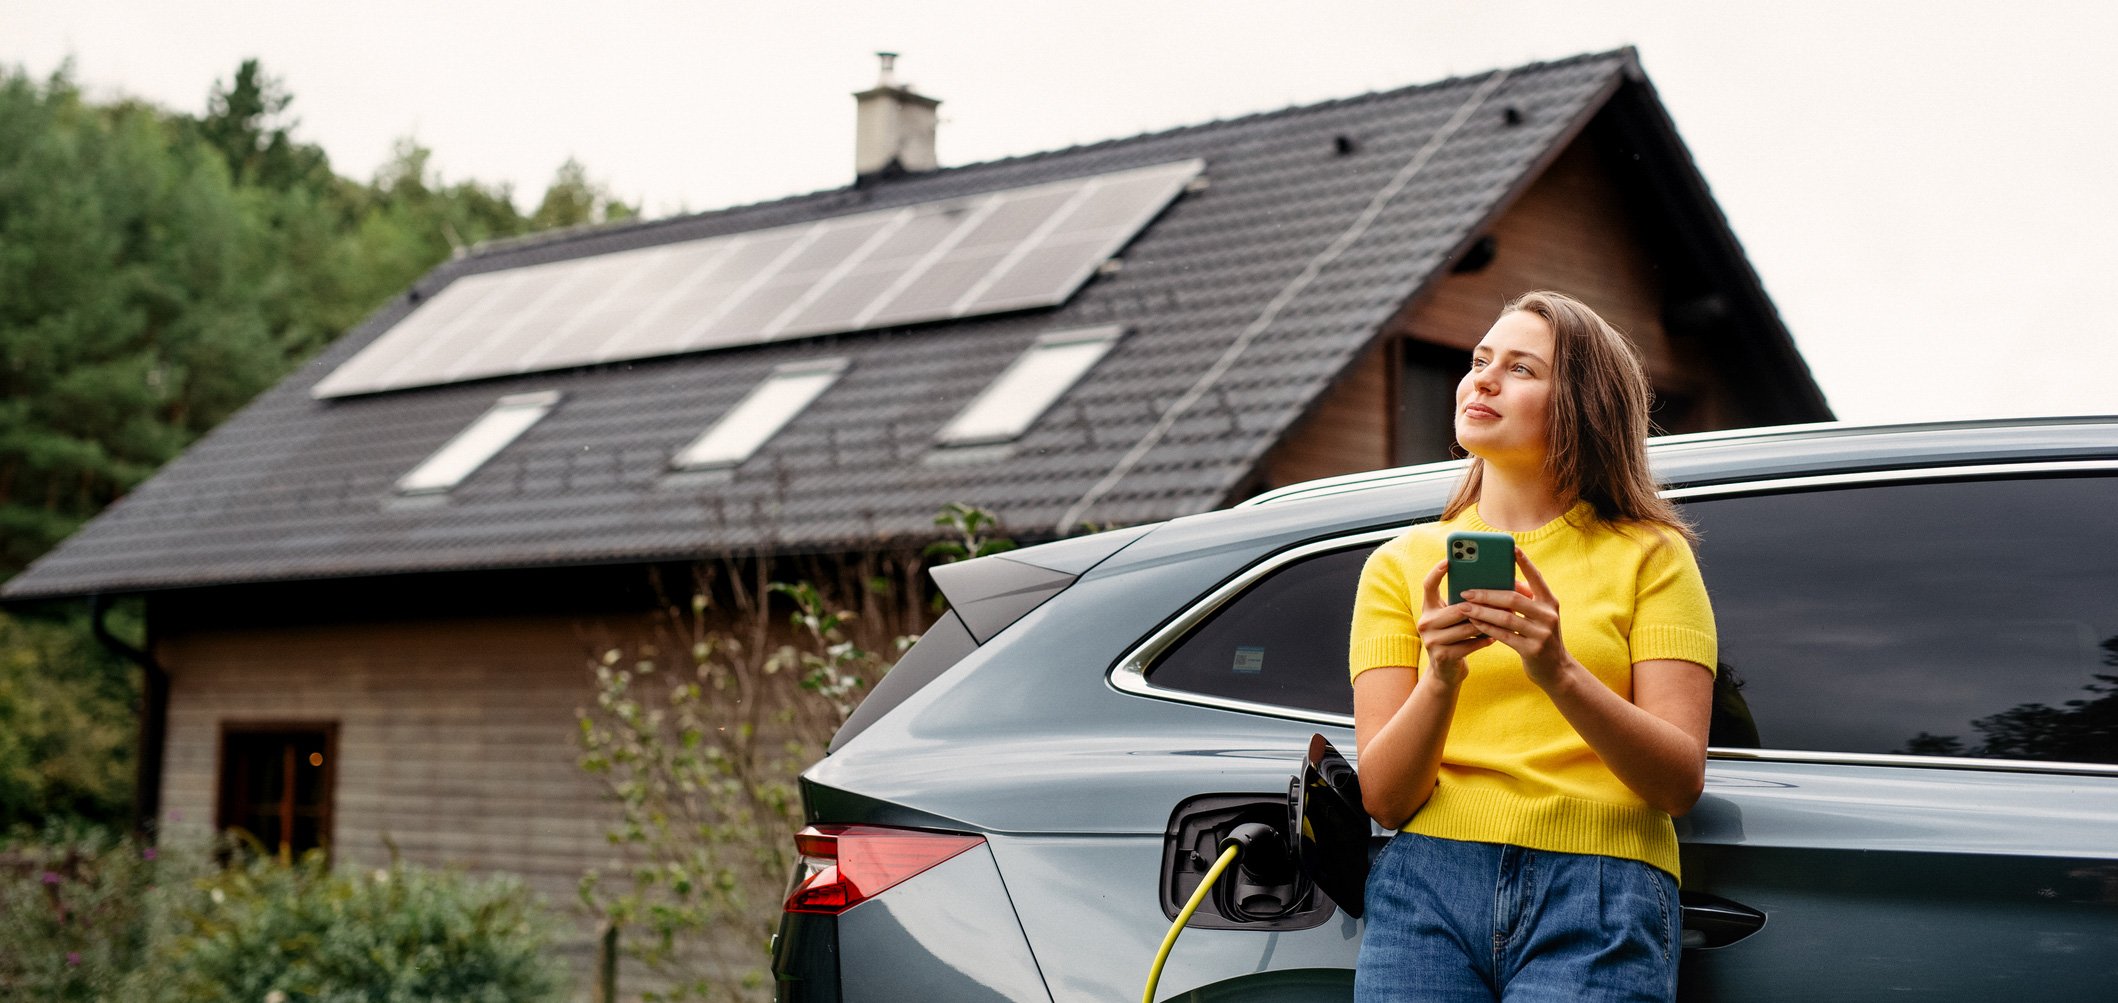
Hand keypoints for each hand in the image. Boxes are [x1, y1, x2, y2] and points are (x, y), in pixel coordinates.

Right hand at [1414, 558, 1492, 685]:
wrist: (1446, 671)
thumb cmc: (1457, 637)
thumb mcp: (1455, 618)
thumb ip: (1467, 602)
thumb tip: (1495, 583)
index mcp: (1428, 608)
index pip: (1428, 585)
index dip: (1436, 572)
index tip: (1449, 560)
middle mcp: (1425, 622)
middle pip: (1458, 608)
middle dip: (1483, 606)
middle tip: (1504, 600)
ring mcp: (1431, 640)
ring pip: (1466, 627)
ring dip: (1488, 623)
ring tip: (1505, 618)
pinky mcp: (1442, 656)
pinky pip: (1469, 644)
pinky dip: (1484, 640)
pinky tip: (1495, 637)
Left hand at [1457, 547, 1575, 689]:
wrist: (1556, 670)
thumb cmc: (1541, 636)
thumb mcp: (1540, 616)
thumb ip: (1526, 600)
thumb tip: (1502, 582)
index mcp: (1550, 602)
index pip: (1537, 578)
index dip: (1525, 563)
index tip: (1512, 548)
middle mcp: (1548, 615)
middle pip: (1513, 599)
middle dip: (1487, 594)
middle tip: (1466, 591)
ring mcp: (1542, 633)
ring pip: (1505, 618)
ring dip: (1481, 612)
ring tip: (1464, 607)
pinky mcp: (1532, 650)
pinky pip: (1504, 635)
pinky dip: (1486, 628)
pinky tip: (1473, 623)